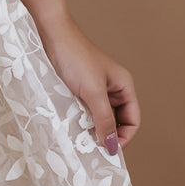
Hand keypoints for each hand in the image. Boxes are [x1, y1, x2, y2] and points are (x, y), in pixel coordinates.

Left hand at [34, 10, 140, 157]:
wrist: (51, 35)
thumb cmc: (75, 58)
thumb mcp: (93, 92)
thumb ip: (104, 119)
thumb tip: (112, 147)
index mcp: (124, 86)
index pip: (133, 120)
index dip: (124, 137)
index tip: (107, 150)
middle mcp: (113, 88)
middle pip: (117, 121)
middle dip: (108, 134)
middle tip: (93, 148)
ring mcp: (96, 89)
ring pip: (100, 117)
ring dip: (94, 128)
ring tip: (82, 138)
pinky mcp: (80, 89)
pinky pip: (86, 110)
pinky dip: (82, 120)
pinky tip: (73, 126)